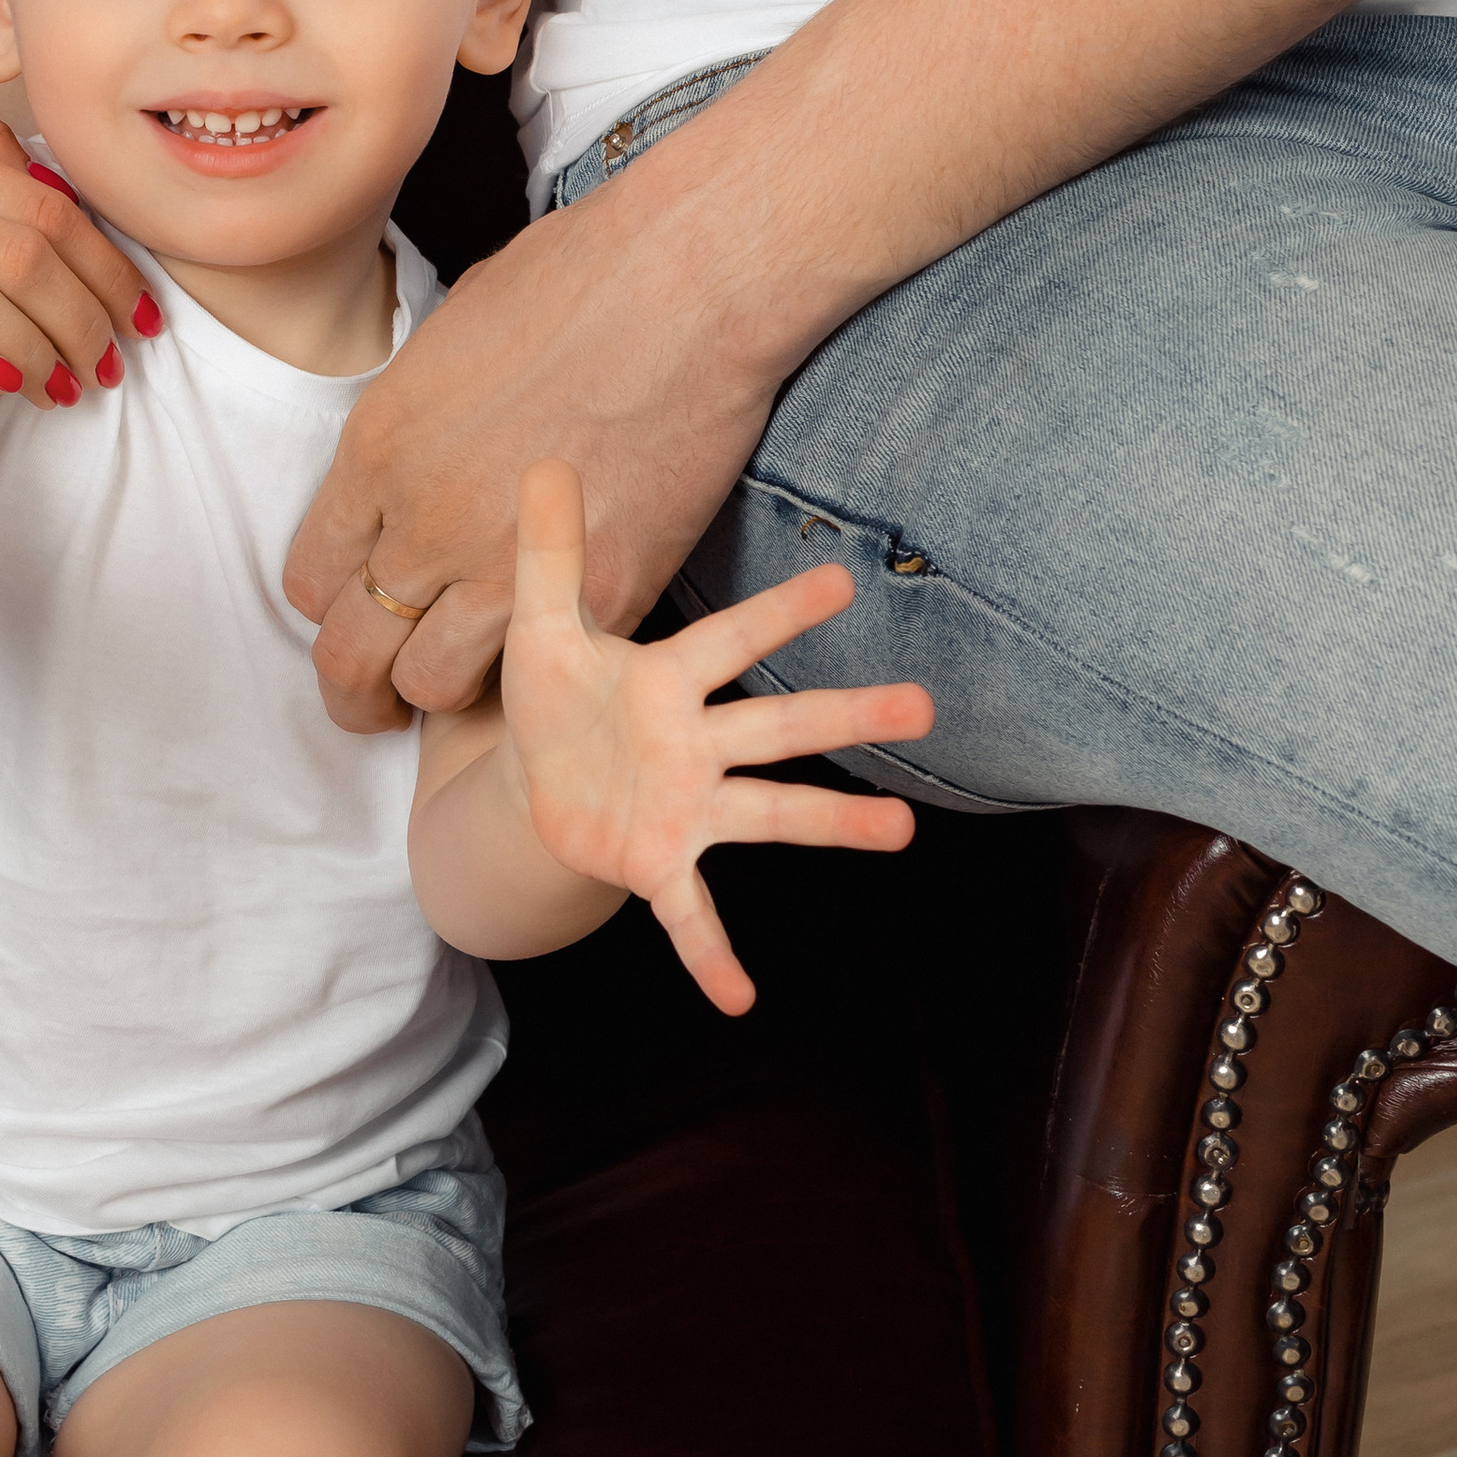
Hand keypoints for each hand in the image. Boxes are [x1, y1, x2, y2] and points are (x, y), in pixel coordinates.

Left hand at [287, 125, 788, 728]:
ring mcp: (507, 570)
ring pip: (431, 687)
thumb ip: (411, 425)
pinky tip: (543, 657)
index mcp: (377, 450)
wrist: (688, 285)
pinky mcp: (598, 597)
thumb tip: (409, 462)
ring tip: (459, 689)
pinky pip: (534, 673)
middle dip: (356, 688)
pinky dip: (532, 676)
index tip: (355, 612)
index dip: (332, 608)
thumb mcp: (447, 341)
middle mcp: (424, 524)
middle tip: (374, 701)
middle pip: (351, 653)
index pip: (310, 579)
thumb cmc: (578, 280)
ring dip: (438, 693)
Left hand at [500, 461, 932, 1013]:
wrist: (533, 783)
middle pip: (778, 727)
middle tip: (924, 705)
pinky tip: (739, 997)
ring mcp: (687, 808)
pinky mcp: (659, 863)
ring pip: (769, 813)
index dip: (778, 614)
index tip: (843, 582)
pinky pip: (690, 912)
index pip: (727, 642)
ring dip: (832, 823)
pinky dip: (710, 954)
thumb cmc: (555, 699)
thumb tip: (545, 459)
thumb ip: (547, 551)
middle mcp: (694, 745)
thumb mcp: (537, 626)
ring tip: (901, 832)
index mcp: (666, 681)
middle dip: (845, 715)